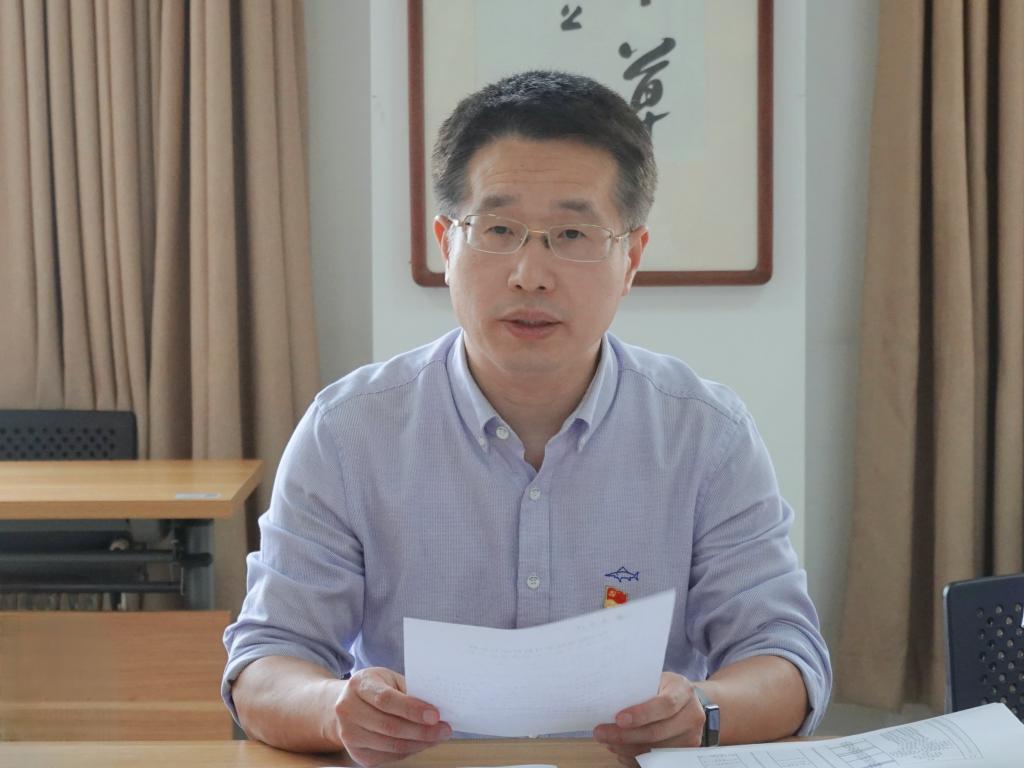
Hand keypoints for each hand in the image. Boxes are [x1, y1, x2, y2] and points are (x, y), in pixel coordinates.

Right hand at [332, 667, 451, 766]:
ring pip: (390, 744)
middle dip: (422, 731)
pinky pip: (388, 756)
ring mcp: (349, 734)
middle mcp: (348, 710)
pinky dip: (409, 751)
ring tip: (437, 737)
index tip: (435, 715)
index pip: (386, 700)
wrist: (346, 704)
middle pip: (389, 726)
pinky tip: (421, 743)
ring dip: (419, 743)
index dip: (412, 709)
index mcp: (359, 684)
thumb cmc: (375, 688)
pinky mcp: (356, 753)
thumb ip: (408, 691)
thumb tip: (435, 708)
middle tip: (444, 729)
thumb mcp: (389, 679)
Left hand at [593, 672, 704, 766]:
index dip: (642, 714)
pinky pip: (658, 760)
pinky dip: (636, 757)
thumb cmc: (664, 687)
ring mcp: (691, 736)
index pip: (665, 705)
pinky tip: (621, 751)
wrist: (687, 701)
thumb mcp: (655, 679)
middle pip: (658, 732)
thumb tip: (608, 701)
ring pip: (656, 750)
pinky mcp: (686, 752)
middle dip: (626, 735)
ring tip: (608, 742)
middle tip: (601, 733)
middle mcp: (692, 715)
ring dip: (627, 748)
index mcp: (683, 690)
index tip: (619, 719)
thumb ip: (638, 688)